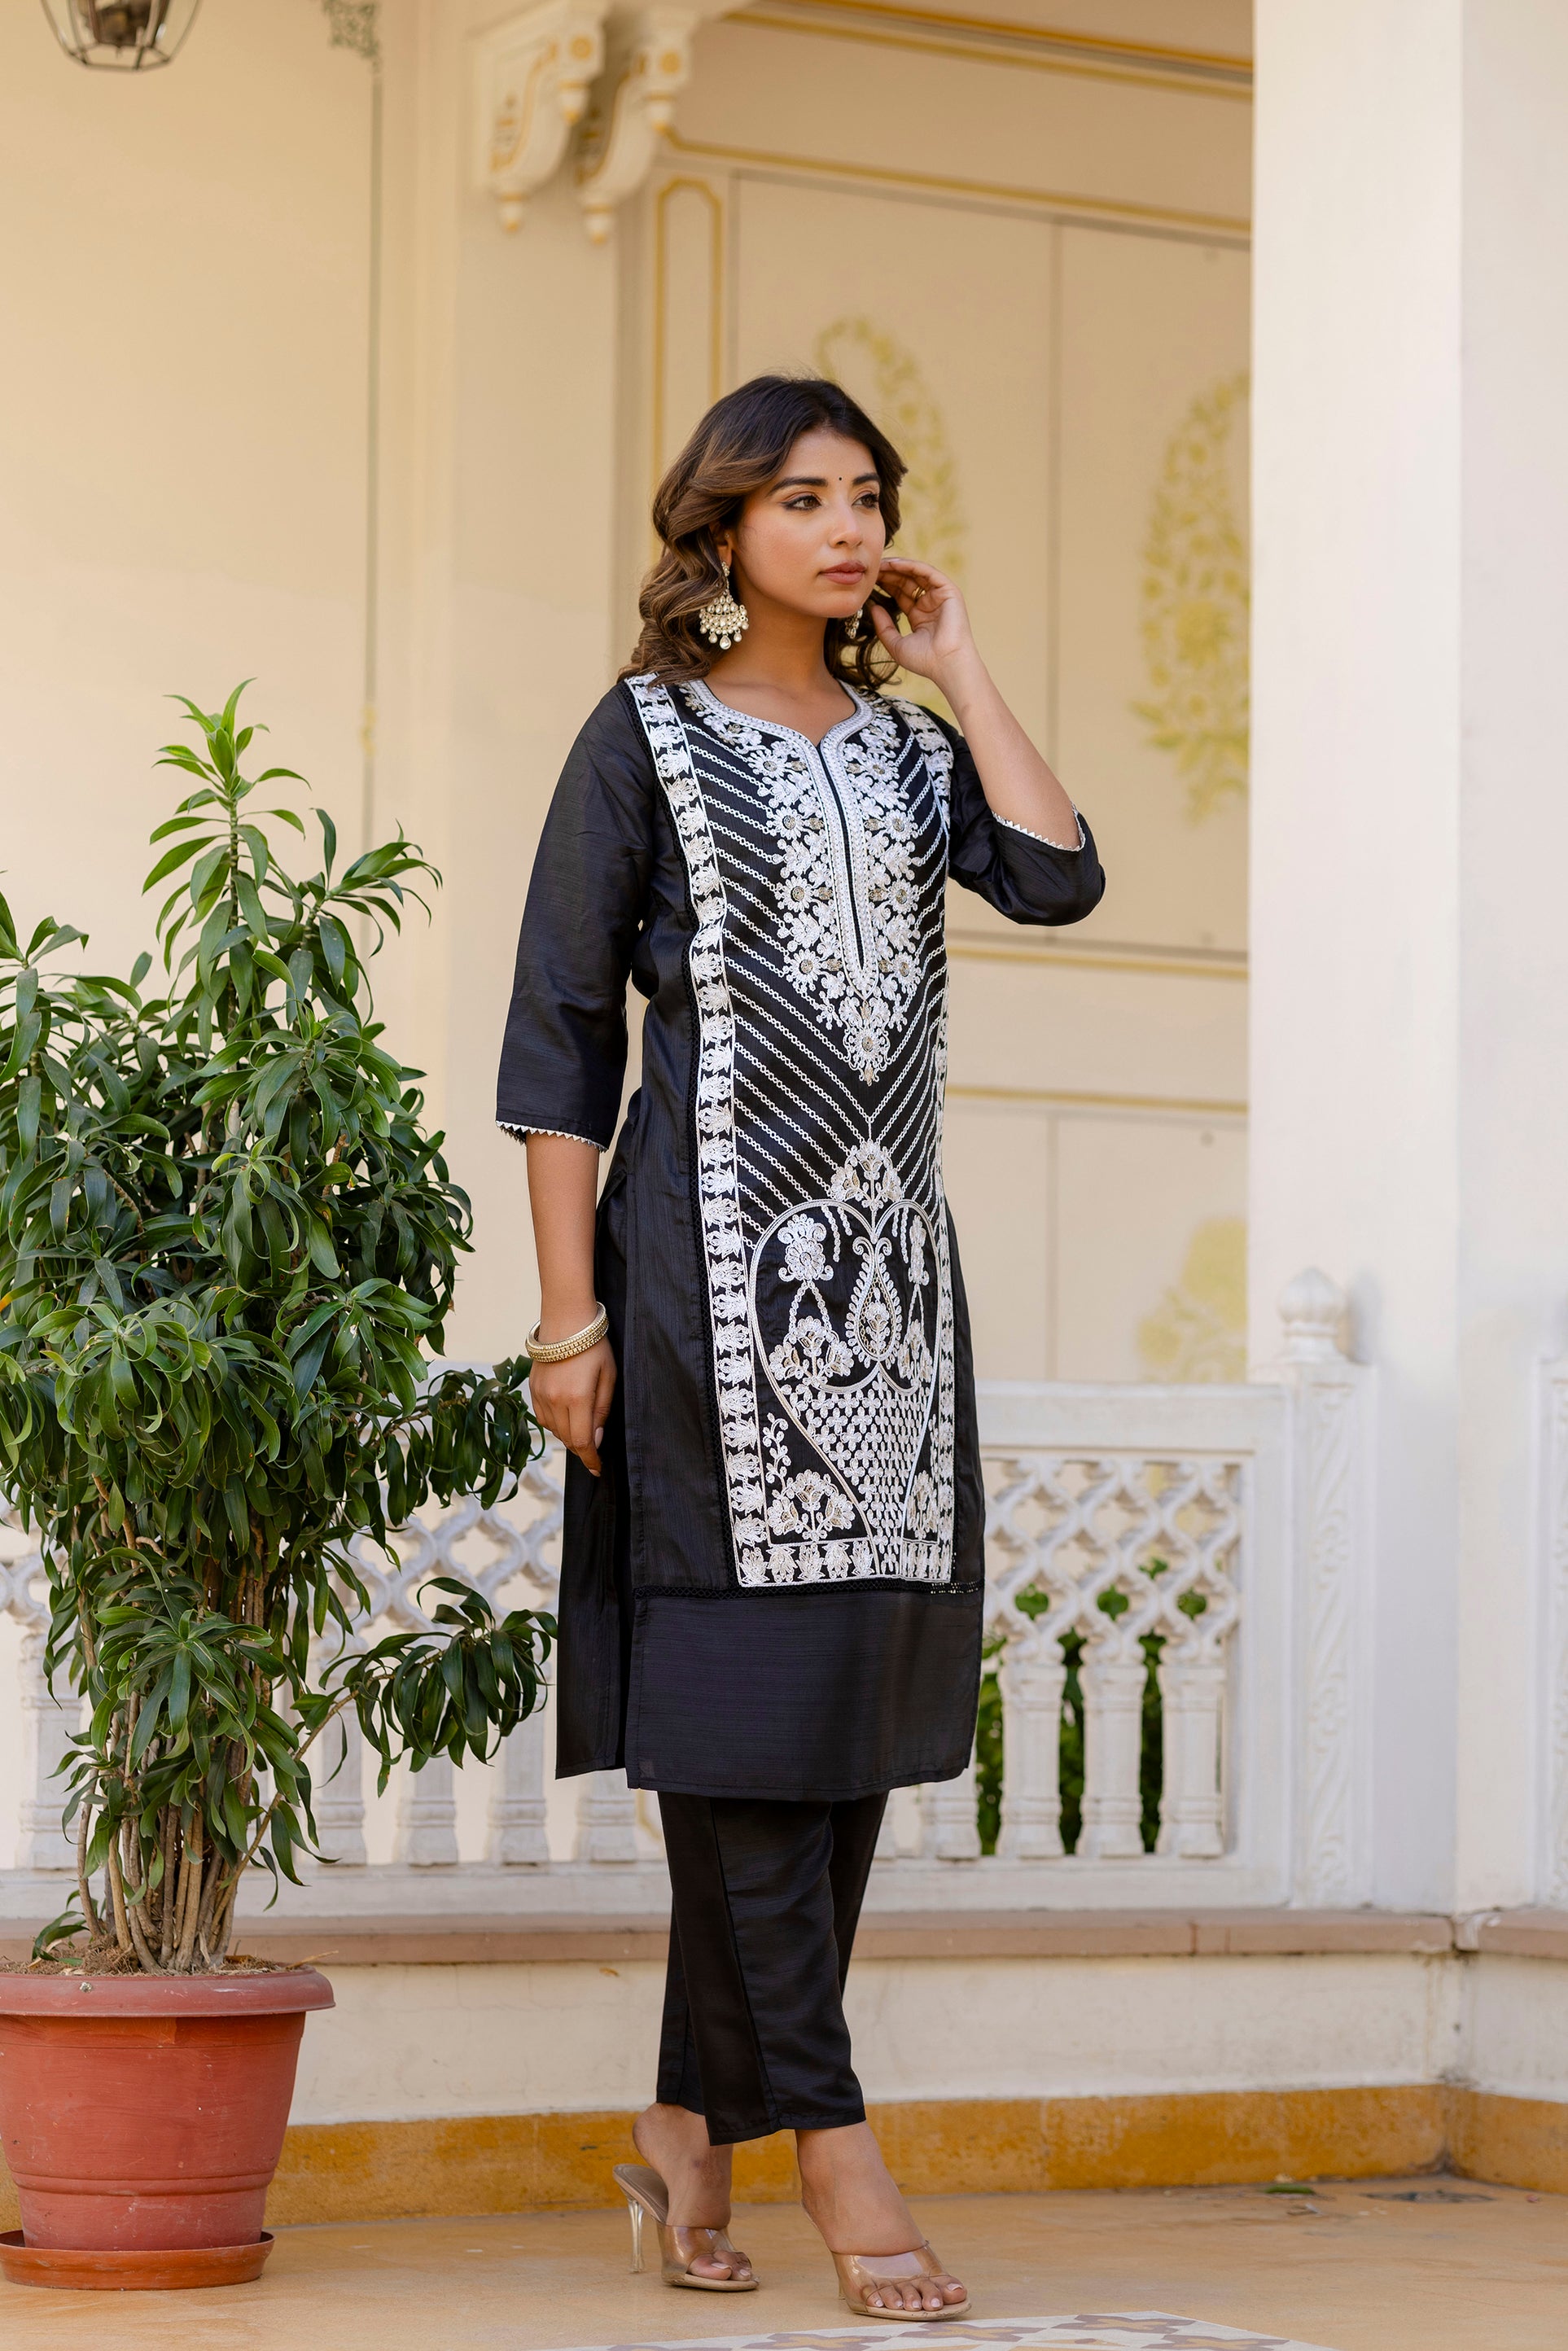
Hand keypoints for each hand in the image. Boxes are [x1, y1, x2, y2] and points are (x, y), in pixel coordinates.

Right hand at [527, 1338, 616, 1477]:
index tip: (597, 1469)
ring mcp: (540, 1394)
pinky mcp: (532, 1388)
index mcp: (577, 1398)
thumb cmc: (594, 1345)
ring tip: (582, 1430)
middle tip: (594, 1450)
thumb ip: (602, 1410)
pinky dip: (554, 1423)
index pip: (581, 1442)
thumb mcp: (608, 1376)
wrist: (566, 1319)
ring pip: (553, 1429)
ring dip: (568, 1435)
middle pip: (566, 1439)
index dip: (590, 1459)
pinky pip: (542, 1416)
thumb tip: (596, 1438)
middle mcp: (555, 1400)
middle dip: (582, 1448)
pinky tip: (566, 1417)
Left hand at [868, 558, 978, 691]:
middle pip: (907, 582)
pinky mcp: (949, 591)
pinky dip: (911, 566)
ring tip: (879, 564)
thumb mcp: (896, 644)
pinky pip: (927, 572)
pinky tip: (893, 564)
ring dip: (897, 567)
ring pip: (916, 574)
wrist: (947, 665)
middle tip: (870, 569)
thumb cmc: (925, 661)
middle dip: (889, 574)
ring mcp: (941, 597)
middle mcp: (931, 604)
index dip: (885, 586)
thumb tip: (873, 607)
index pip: (900, 595)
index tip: (868, 581)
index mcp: (920, 617)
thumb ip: (883, 627)